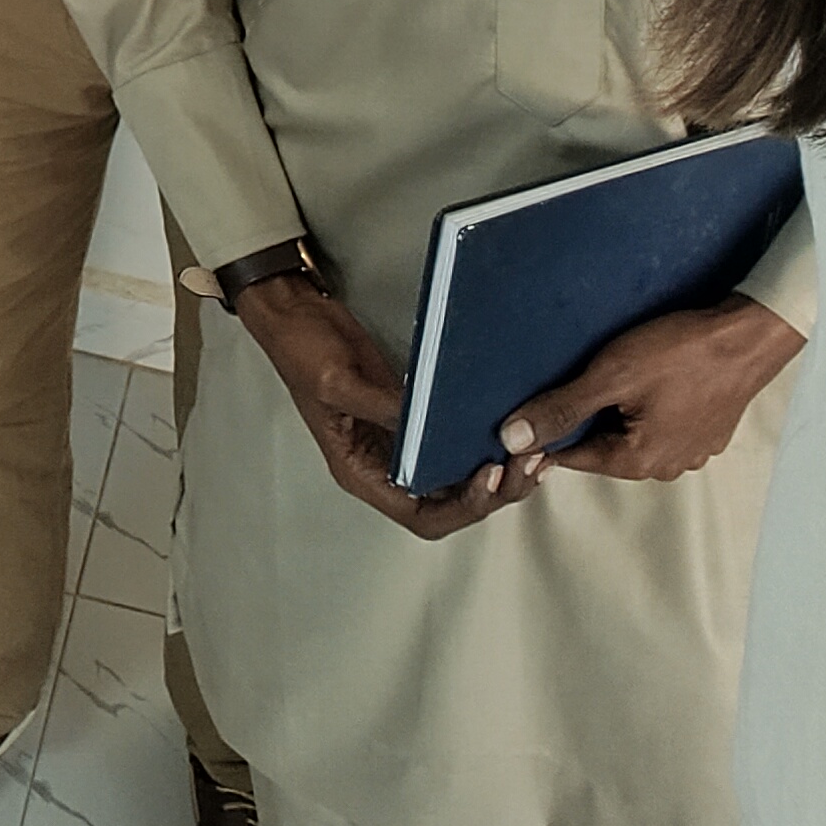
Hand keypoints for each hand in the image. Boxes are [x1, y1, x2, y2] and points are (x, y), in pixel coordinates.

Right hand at [233, 274, 529, 540]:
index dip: (463, 507)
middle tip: (527, 465)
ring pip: (457, 478)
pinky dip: (483, 443)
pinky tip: (510, 429)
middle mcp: (384, 465)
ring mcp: (399, 442)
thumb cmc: (303, 350)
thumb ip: (385, 408)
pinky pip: (453, 443)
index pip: (422, 515)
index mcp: (361, 471)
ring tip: (532, 453)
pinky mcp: (411, 416)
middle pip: (449, 504)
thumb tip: (432, 429)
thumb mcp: (338, 381)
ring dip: (497, 474)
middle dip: (493, 493)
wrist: (293, 310)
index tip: (491, 475)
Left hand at [499, 298, 802, 482]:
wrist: (749, 335)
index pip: (571, 456)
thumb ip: (561, 409)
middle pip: (602, 446)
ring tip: (613, 372)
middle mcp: (667, 467)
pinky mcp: (708, 431)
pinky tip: (647, 377)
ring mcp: (692, 451)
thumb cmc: (680, 353)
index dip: (547, 432)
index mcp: (639, 462)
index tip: (532, 404)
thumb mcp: (611, 376)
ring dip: (616, 411)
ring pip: (632, 434)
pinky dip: (646, 407)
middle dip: (584, 417)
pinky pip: (660, 425)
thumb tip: (512, 441)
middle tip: (577, 375)